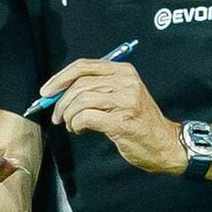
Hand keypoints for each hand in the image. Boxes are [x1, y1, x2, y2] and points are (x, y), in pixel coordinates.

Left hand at [41, 59, 182, 174]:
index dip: (60, 77)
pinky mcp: (122, 121)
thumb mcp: (121, 95)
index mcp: (123, 71)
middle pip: (79, 84)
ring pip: (81, 100)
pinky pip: (86, 117)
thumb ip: (96, 88)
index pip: (83, 66)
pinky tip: (79, 129)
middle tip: (57, 115)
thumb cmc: (139, 122)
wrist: (165, 144)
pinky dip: (76, 124)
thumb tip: (59, 91)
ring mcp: (125, 101)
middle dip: (61, 101)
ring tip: (70, 124)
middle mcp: (125, 82)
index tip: (47, 91)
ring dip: (68, 114)